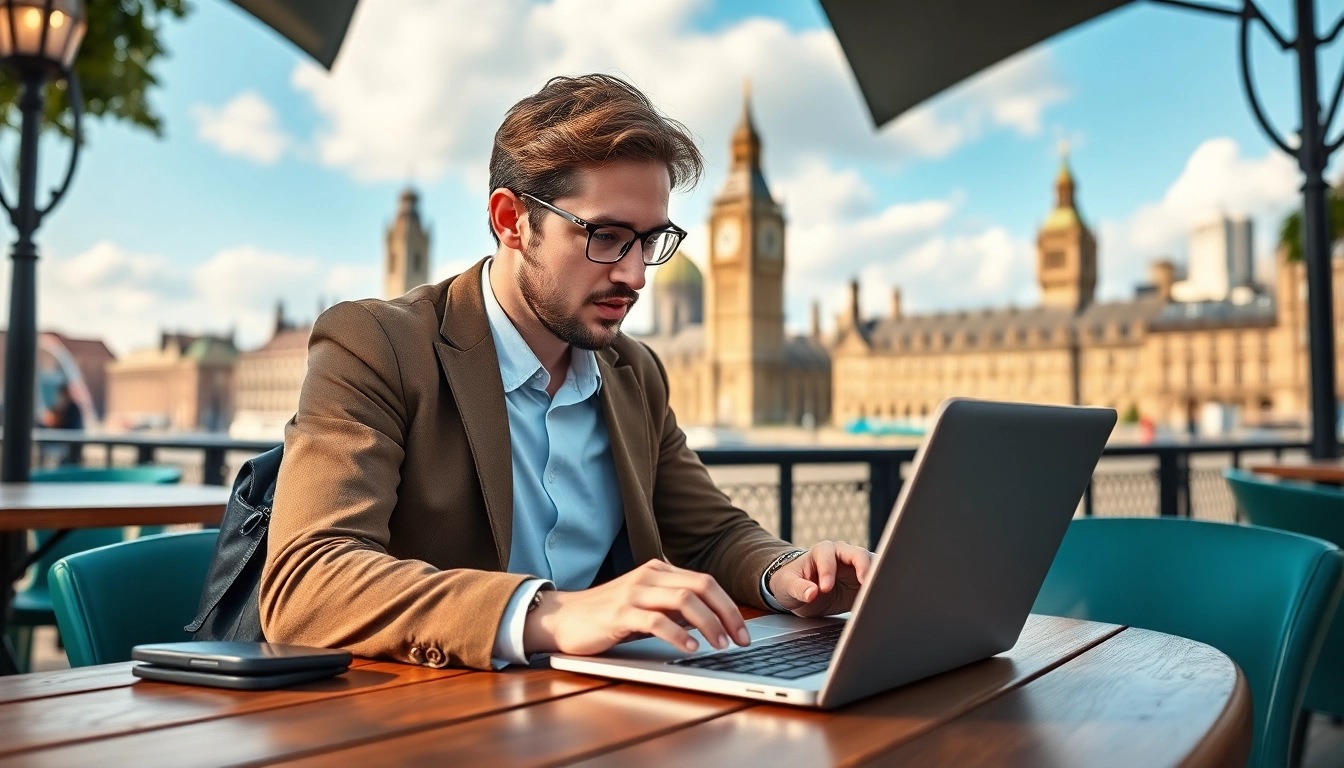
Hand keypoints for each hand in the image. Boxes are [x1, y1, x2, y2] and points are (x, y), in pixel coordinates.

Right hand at [522, 560, 750, 655]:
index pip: (705, 582)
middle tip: (741, 640)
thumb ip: (674, 607)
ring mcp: (634, 593)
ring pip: (684, 600)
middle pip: (701, 586)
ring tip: (720, 645)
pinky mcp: (620, 614)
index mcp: (658, 571)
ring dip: (709, 624)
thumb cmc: (607, 614)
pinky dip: (678, 634)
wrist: (563, 617)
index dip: (729, 606)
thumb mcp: (645, 605)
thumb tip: (710, 619)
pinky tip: (690, 648)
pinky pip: (656, 620)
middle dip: (727, 613)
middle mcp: (649, 576)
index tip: (743, 632)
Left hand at [767, 541, 871, 616]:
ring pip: (873, 566)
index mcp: (822, 552)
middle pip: (859, 554)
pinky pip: (877, 582)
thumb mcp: (788, 586)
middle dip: (864, 568)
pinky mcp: (865, 581)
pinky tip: (881, 601)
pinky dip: (880, 590)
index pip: (828, 556)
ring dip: (878, 578)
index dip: (827, 571)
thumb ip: (799, 588)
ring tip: (878, 593)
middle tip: (865, 585)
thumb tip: (811, 593)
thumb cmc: (793, 582)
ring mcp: (856, 567)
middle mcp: (842, 554)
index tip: (824, 589)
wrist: (803, 591)